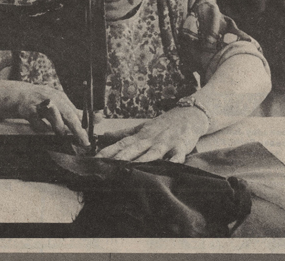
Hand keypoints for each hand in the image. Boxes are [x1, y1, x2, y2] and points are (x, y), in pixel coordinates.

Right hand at [15, 85, 88, 146]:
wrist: (19, 95)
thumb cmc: (43, 102)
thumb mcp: (59, 104)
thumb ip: (76, 112)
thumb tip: (98, 118)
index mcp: (62, 98)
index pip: (76, 113)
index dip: (84, 126)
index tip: (89, 137)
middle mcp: (53, 99)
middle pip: (68, 114)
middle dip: (77, 129)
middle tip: (83, 141)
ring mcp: (41, 104)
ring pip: (54, 116)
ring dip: (59, 127)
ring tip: (61, 134)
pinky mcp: (29, 110)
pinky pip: (37, 122)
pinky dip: (42, 128)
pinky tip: (43, 129)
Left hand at [95, 106, 209, 162]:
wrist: (189, 115)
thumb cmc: (163, 124)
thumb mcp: (142, 127)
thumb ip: (123, 133)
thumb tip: (103, 136)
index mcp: (140, 136)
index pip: (121, 143)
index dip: (108, 151)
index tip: (95, 159)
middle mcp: (151, 139)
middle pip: (134, 148)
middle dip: (120, 158)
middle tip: (107, 166)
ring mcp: (166, 143)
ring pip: (153, 153)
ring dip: (142, 160)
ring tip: (131, 169)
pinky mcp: (181, 146)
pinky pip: (177, 155)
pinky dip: (174, 160)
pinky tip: (169, 166)